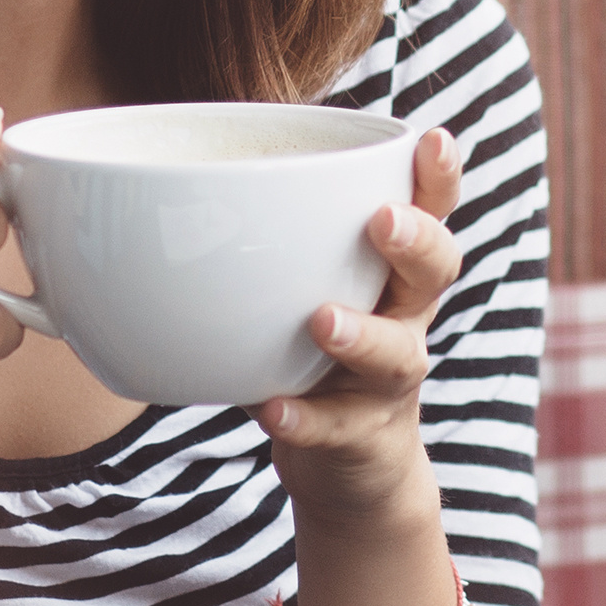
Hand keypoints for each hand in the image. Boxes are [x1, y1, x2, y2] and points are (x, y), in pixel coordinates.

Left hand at [257, 125, 463, 521]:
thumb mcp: (311, 291)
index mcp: (393, 273)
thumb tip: (166, 185)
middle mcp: (404, 319)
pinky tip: (272, 409)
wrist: (353, 467)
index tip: (432, 137)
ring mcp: (387, 382)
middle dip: (416, 241)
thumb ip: (272, 246)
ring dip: (360, 334)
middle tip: (381, 218)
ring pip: (394, 355)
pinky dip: (303, 419)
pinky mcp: (360, 436)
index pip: (431, 213)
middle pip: (435, 273)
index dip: (438, 177)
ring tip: (321, 320)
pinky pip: (332, 427)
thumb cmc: (320, 355)